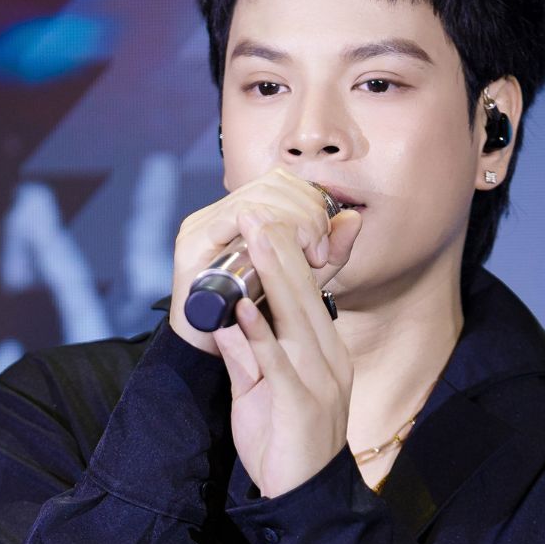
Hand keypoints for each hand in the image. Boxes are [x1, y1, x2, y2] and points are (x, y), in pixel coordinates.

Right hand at [169, 166, 358, 358]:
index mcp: (243, 217)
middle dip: (306, 212)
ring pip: (256, 197)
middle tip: (318, 252)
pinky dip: (265, 231)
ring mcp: (201, 227)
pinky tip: (281, 256)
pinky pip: (233, 217)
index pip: (281, 183)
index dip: (310, 202)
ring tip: (307, 256)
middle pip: (271, 185)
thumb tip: (353, 217)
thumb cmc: (257, 322)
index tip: (324, 242)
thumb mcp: (304, 281)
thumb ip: (330, 253)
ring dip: (292, 221)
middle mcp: (219, 215)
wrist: (215, 360)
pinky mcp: (191, 244)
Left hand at [211, 205, 362, 498]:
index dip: (286, 257)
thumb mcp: (267, 393)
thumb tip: (230, 319)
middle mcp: (328, 360)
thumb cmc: (285, 445)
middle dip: (279, 250)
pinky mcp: (300, 406)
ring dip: (272, 275)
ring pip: (296, 317)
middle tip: (256, 211)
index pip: (308, 295)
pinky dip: (258, 334)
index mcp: (325, 354)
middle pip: (304, 295)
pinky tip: (242, 308)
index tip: (265, 222)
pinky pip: (278, 362)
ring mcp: (317, 382)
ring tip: (253, 239)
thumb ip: (251, 357)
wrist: (305, 499)